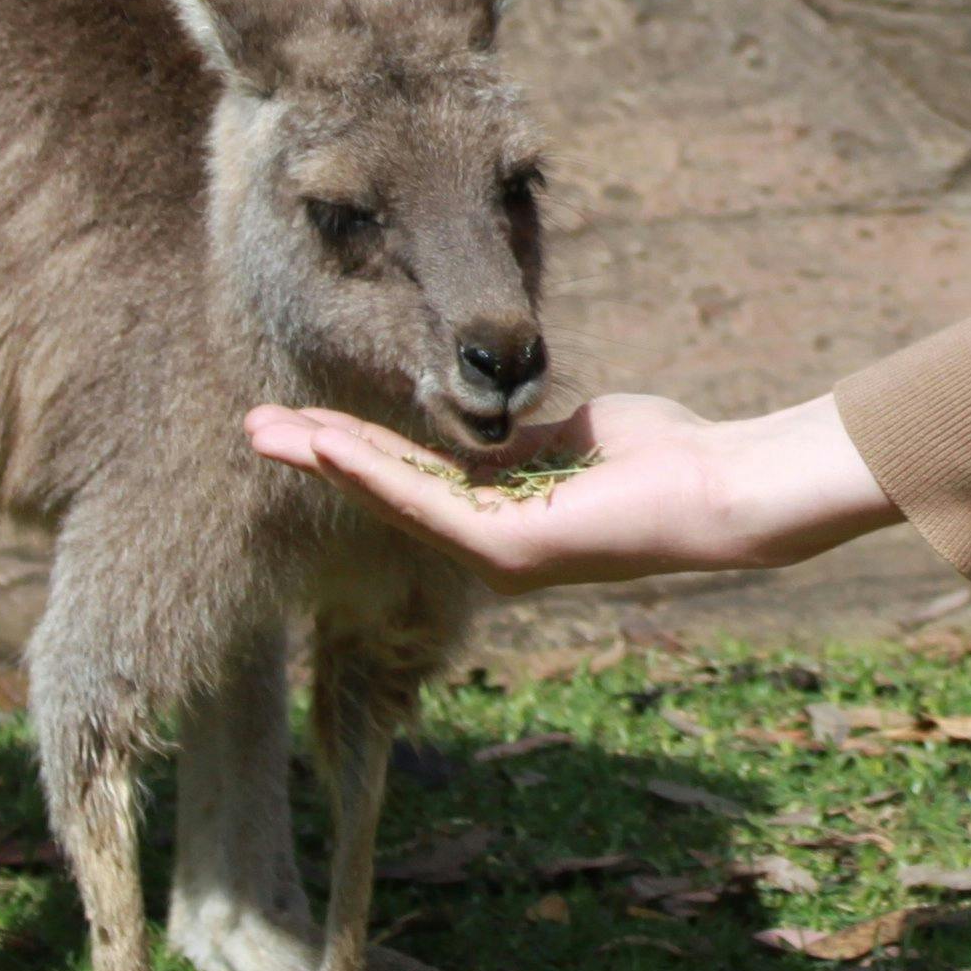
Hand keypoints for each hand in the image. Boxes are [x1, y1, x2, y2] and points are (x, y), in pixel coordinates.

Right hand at [243, 388, 903, 591]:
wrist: (716, 487)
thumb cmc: (660, 458)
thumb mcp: (571, 437)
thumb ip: (521, 440)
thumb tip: (491, 429)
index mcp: (503, 516)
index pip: (414, 478)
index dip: (356, 447)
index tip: (304, 419)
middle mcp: (489, 543)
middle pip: (387, 490)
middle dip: (321, 453)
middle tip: (254, 426)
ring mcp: (493, 551)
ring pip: (392, 497)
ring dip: (328, 459)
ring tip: (268, 432)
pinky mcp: (506, 549)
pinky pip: (425, 503)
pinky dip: (372, 472)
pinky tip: (327, 445)